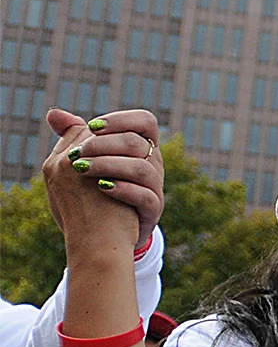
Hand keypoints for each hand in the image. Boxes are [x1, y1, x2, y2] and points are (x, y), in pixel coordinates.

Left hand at [41, 108, 164, 253]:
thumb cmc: (96, 191)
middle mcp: (153, 164)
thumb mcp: (88, 160)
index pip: (145, 121)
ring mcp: (155, 187)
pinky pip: (146, 196)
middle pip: (137, 143)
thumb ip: (75, 136)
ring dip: (108, 165)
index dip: (121, 120)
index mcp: (141, 147)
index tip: (92, 127)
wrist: (106, 232)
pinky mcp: (153, 209)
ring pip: (142, 168)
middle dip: (103, 145)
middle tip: (77, 153)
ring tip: (81, 169)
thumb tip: (53, 114)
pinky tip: (101, 187)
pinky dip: (123, 189)